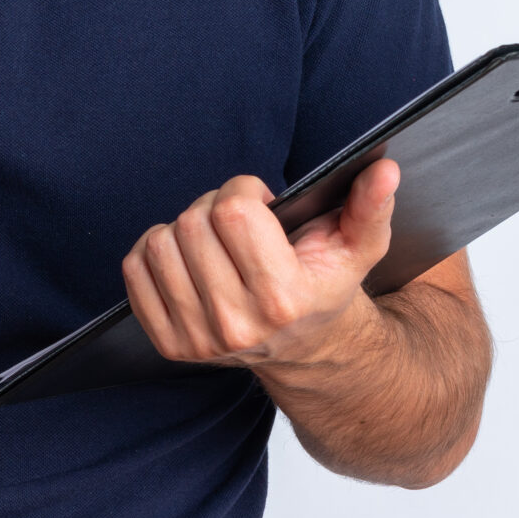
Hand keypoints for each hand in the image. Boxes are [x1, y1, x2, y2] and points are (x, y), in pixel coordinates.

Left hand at [122, 160, 400, 367]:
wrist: (302, 348)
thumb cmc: (324, 285)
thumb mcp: (357, 246)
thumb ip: (371, 206)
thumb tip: (384, 170)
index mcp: (283, 299)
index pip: (233, 212)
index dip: (243, 191)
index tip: (260, 201)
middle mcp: (237, 326)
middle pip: (193, 224)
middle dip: (214, 206)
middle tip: (236, 221)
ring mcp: (198, 340)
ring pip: (159, 244)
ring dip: (184, 229)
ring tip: (214, 241)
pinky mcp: (169, 344)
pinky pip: (134, 270)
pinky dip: (154, 253)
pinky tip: (188, 260)